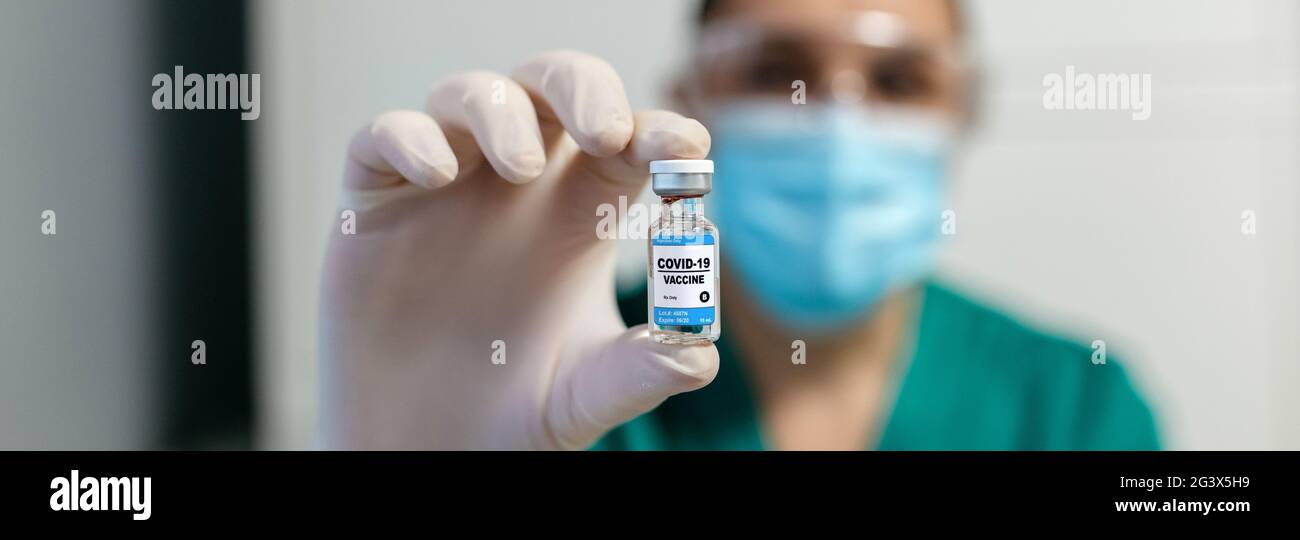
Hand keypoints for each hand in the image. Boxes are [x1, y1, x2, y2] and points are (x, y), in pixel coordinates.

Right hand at [320, 50, 717, 448]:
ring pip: (471, 95)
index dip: (657, 130)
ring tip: (521, 166)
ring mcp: (446, 184)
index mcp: (580, 212)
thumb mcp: (588, 394)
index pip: (626, 141)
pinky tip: (438, 173)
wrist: (429, 447)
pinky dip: (411, 137)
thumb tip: (698, 351)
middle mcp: (516, 184)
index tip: (685, 149)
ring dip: (501, 111)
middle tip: (606, 130)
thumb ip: (643, 370)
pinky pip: (384, 137)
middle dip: (583, 88)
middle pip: (553, 89)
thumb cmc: (516, 410)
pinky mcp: (377, 202)